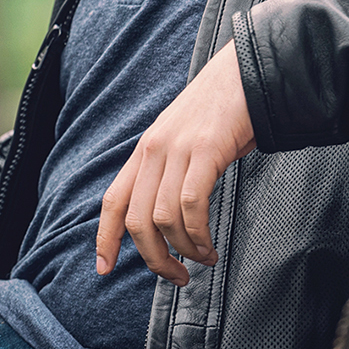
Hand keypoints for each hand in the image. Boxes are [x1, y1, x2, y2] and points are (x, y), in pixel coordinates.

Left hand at [96, 40, 256, 284]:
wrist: (245, 73)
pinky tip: (211, 244)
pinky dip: (199, 234)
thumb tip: (170, 220)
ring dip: (185, 250)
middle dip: (155, 258)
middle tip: (176, 276)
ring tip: (203, 258)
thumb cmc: (220, 111)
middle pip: (137, 220)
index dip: (105, 237)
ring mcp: (177, 149)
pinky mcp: (204, 150)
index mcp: (144, 151)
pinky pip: (191, 205)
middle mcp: (153, 150)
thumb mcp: (183, 141)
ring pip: (164, 219)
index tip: (103, 267)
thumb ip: (171, 173)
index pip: (113, 199)